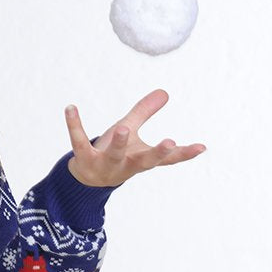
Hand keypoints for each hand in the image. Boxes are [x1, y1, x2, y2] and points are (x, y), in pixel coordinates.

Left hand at [64, 88, 205, 187]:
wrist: (85, 179)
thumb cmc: (114, 153)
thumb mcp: (130, 132)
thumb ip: (144, 112)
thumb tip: (164, 91)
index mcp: (140, 159)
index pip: (167, 159)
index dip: (183, 153)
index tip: (202, 147)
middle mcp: (125, 165)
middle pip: (143, 161)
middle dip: (156, 153)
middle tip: (169, 142)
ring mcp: (104, 164)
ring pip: (114, 155)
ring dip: (119, 143)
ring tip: (122, 128)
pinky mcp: (83, 159)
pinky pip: (78, 141)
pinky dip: (74, 124)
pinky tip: (70, 107)